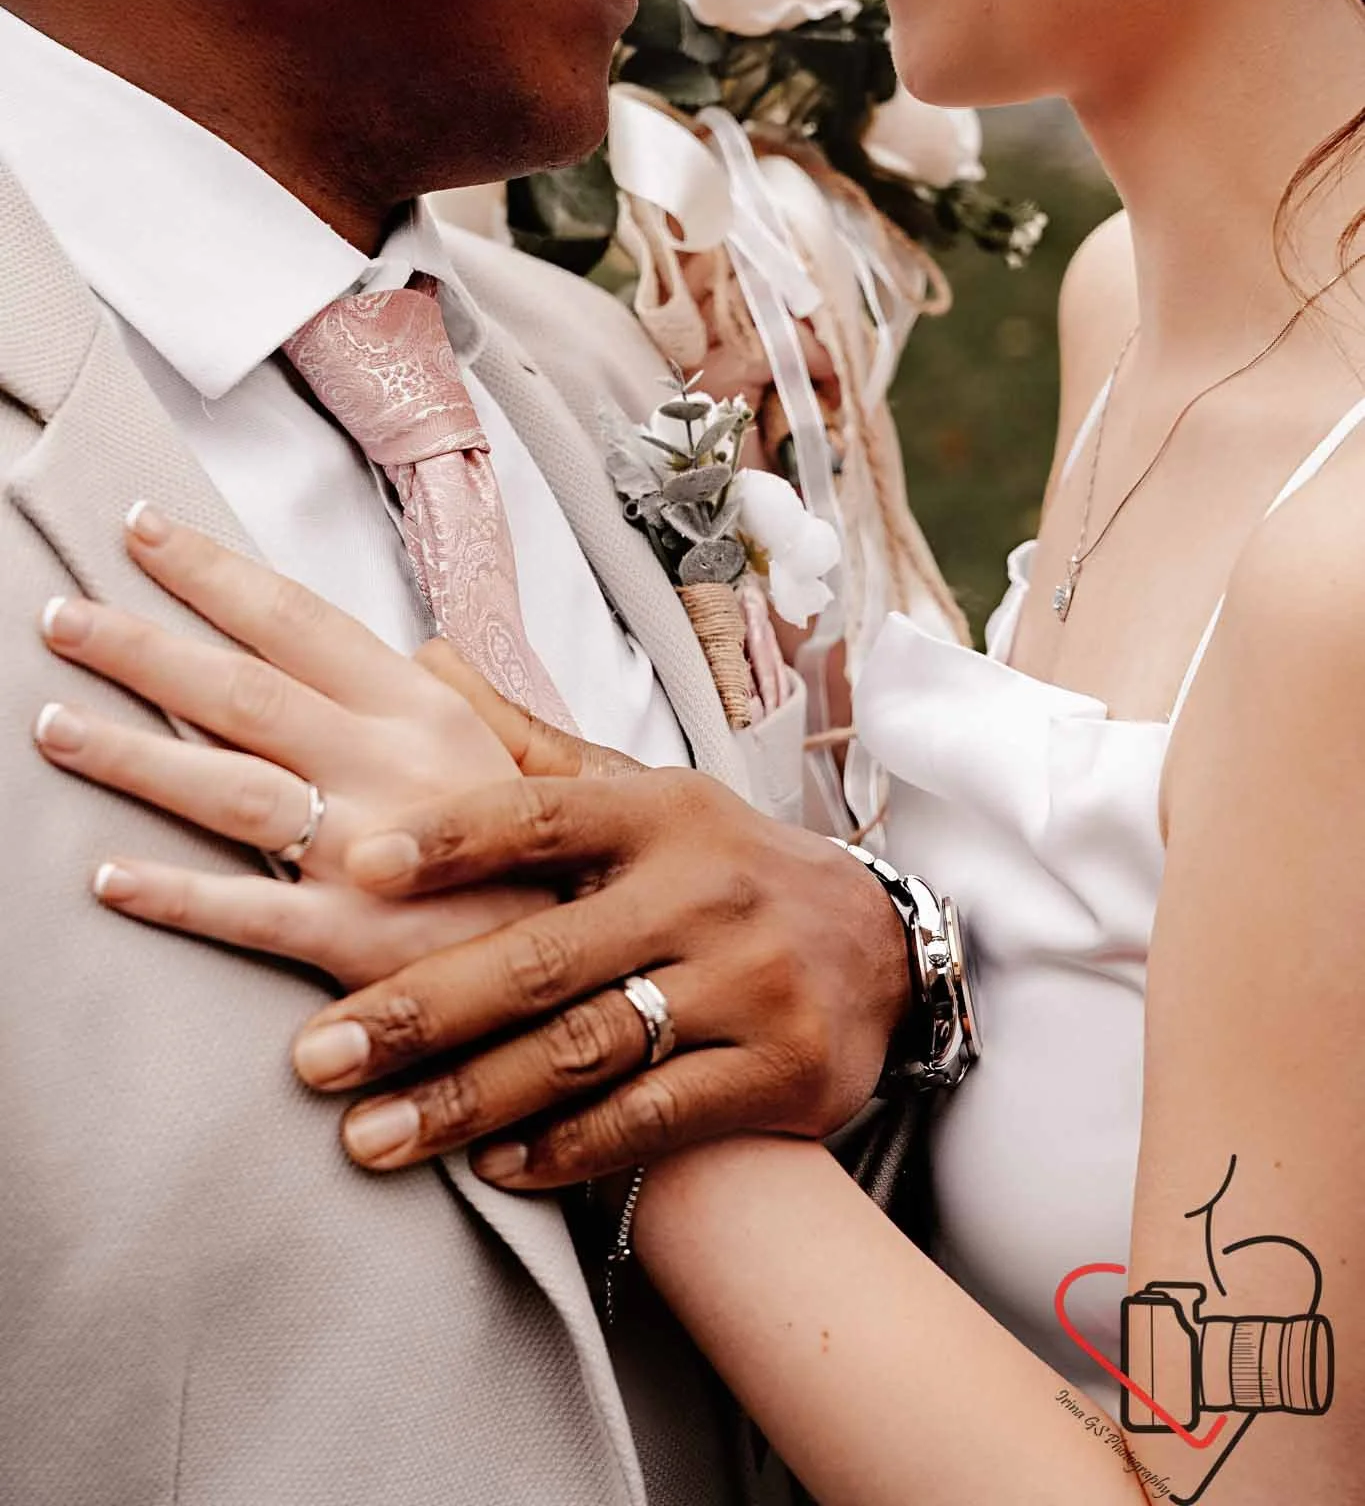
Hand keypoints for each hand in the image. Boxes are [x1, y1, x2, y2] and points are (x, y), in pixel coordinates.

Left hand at [33, 511, 627, 985]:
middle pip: (241, 690)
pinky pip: (247, 913)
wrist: (631, 972)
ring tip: (51, 724)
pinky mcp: (360, 944)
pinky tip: (108, 875)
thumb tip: (421, 652)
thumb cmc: (579, 864)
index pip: (302, 622)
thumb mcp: (539, 757)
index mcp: (430, 712)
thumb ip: (474, 702)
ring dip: (130, 754)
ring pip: (226, 786)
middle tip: (59, 615)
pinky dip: (173, 894)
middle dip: (141, 646)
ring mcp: (370, 852)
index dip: (216, 574)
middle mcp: (391, 765)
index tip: (144, 531)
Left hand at [286, 772, 909, 1185]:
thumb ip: (531, 749)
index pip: (542, 814)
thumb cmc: (723, 867)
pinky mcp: (779, 1071)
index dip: (449, 838)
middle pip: (540, 955)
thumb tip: (422, 658)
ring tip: (368, 1137)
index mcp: (660, 811)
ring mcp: (746, 983)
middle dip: (419, 1010)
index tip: (354, 862)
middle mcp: (703, 890)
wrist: (880, 947)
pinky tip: (492, 1167)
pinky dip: (567, 1149)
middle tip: (314, 1057)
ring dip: (466, 1100)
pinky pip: (653, 1117)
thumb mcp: (646, 795)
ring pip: (584, 1048)